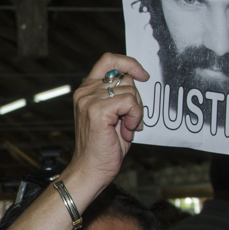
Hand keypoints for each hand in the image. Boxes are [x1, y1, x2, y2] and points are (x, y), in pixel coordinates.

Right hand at [69, 53, 148, 186]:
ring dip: (135, 112)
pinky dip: (134, 117)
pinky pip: (130, 102)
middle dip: (136, 99)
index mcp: (86, 90)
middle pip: (125, 78)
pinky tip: (126, 130)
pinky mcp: (98, 111)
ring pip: (130, 91)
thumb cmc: (103, 147)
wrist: (91, 169)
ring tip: (125, 128)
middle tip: (129, 120)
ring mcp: (90, 100)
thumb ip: (119, 95)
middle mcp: (85, 92)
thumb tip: (136, 80)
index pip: (108, 60)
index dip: (128, 62)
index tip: (142, 75)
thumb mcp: (113, 114)